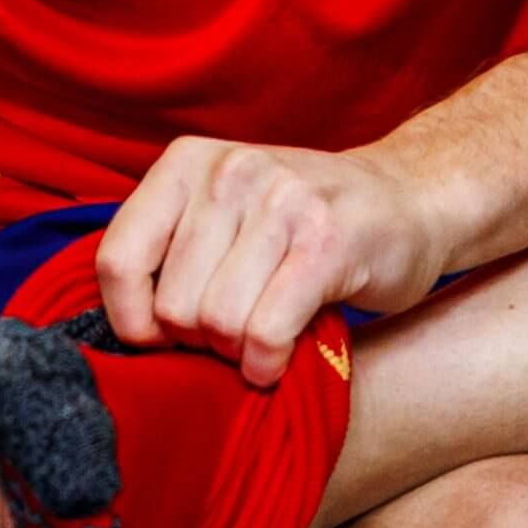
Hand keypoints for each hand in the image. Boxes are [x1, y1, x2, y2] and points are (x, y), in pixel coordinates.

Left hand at [98, 139, 453, 386]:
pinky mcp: (327, 241)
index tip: (162, 339)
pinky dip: (268, 364)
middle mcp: (230, 172)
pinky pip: (266, 332)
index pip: (117, 260)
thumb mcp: (224, 214)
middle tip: (234, 334)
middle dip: (199, 341)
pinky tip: (281, 359)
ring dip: (238, 354)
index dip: (131, 321)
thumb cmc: (302, 226)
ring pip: (217, 322)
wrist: (411, 199)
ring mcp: (281, 201)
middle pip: (172, 305)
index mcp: (186, 163)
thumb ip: (172, 254)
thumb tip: (119, 339)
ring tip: (262, 338)